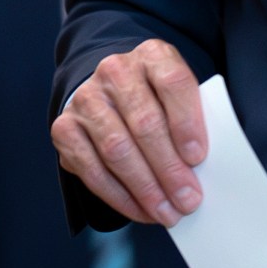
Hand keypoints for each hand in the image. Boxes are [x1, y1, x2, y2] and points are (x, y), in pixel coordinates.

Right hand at [50, 39, 207, 225]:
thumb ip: (195, 121)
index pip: (172, 82)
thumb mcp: (182, 97)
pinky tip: (141, 210)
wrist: (113, 91)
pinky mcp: (65, 127)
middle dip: (169, 169)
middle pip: (145, 122)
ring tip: (167, 212)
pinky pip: (91, 169)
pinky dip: (119, 196)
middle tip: (188, 200)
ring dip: (145, 188)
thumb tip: (202, 169)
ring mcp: (86, 98)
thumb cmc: (160, 101)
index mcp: (153, 55)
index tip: (197, 157)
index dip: (186, 121)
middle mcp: (115, 71)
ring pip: (116, 148)